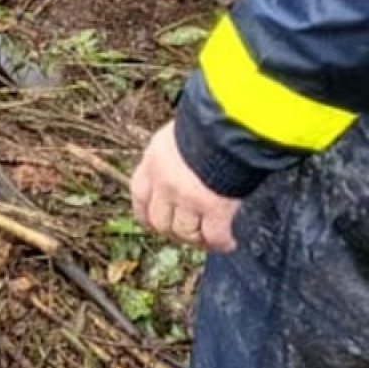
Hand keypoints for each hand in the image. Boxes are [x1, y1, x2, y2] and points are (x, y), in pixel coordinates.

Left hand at [129, 119, 241, 252]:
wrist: (227, 124)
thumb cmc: (206, 123)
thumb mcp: (177, 133)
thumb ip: (173, 155)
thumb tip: (182, 167)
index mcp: (153, 160)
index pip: (139, 195)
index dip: (146, 215)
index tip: (154, 224)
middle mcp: (165, 182)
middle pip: (161, 222)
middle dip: (175, 232)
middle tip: (190, 234)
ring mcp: (188, 197)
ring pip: (186, 233)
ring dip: (198, 240)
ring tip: (211, 239)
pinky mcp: (214, 207)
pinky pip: (214, 236)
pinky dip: (221, 243)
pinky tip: (229, 243)